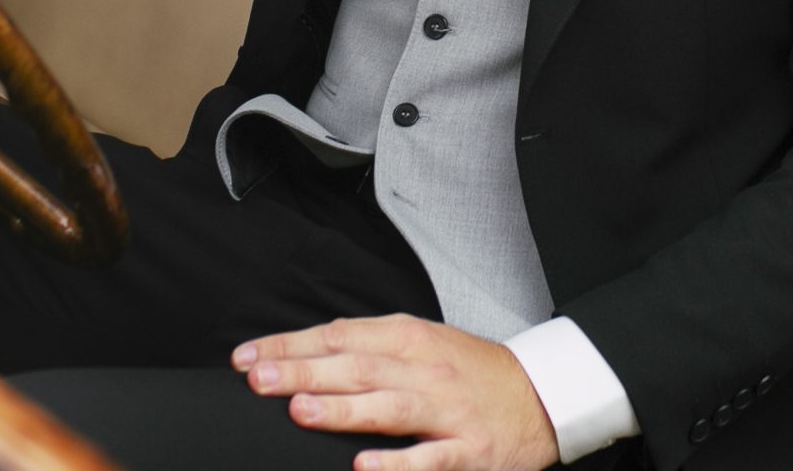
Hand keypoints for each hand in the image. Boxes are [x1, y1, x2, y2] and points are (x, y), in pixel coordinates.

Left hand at [234, 313, 561, 470]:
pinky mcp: (468, 453)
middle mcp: (426, 371)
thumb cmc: (473, 372)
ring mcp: (447, 413)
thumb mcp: (425, 342)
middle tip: (259, 378)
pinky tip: (363, 466)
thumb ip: (372, 345)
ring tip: (300, 410)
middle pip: (358, 368)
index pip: (341, 335)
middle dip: (304, 372)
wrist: (544, 396)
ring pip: (389, 408)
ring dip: (343, 409)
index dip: (292, 345)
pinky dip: (396, 464)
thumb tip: (308, 353)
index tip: (248, 356)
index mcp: (412, 339)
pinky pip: (428, 461)